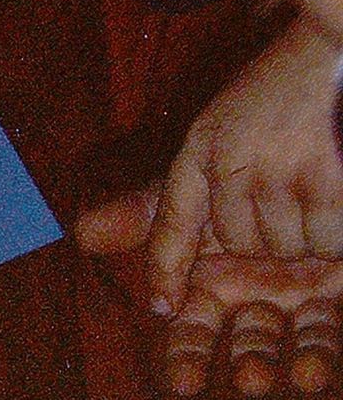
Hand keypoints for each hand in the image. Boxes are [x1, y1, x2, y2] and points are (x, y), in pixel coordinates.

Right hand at [79, 187, 342, 394]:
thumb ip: (145, 215)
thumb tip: (82, 231)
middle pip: (241, 343)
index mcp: (209, 281)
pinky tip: (311, 373)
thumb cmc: (244, 165)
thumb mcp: (193, 186)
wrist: (313, 141)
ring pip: (285, 341)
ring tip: (276, 378)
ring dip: (281, 366)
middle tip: (248, 382)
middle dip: (242, 367)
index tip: (183, 380)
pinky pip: (326, 331)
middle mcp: (252, 295)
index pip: (190, 330)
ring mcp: (297, 296)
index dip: (186, 355)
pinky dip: (318, 356)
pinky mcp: (336, 292)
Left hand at [129, 15, 342, 312]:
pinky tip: (342, 191)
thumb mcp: (223, 131)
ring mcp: (282, 173)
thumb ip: (177, 191)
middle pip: (242, 246)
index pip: (171, 222)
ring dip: (311, 233)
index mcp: (203, 148)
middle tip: (298, 189)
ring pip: (288, 248)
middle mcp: (234, 163)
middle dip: (271, 234)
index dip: (166, 269)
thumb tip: (84, 234)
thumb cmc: (286, 93)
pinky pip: (327, 239)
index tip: (163, 306)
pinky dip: (339, 229)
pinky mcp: (329, 182)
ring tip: (324, 183)